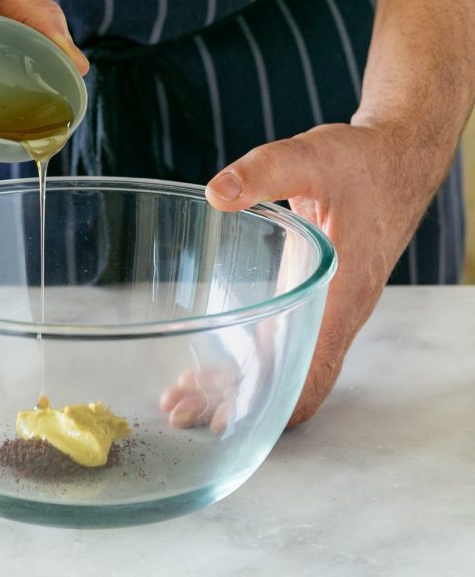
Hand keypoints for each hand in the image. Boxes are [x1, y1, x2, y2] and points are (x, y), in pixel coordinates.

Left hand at [165, 122, 446, 426]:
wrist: (395, 161)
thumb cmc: (361, 164)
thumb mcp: (312, 158)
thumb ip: (266, 172)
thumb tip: (216, 194)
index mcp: (343, 290)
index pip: (316, 369)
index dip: (277, 400)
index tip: (232, 418)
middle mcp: (336, 310)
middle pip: (291, 379)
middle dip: (239, 402)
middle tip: (180, 414)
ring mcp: (325, 307)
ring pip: (284, 366)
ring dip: (236, 387)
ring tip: (182, 402)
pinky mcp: (313, 296)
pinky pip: (283, 342)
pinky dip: (247, 361)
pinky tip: (210, 366)